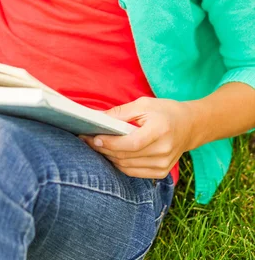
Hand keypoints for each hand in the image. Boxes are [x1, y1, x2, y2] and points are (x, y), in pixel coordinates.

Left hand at [78, 96, 194, 178]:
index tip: (94, 137)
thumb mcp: (144, 104)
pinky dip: (119, 164)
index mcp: (160, 130)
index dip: (111, 143)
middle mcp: (163, 151)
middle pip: (126, 156)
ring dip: (109, 157)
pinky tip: (110, 154)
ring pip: (127, 166)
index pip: (131, 143)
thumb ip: (121, 112)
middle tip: (86, 140)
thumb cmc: (165, 111)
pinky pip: (133, 172)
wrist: (190, 126)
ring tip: (96, 146)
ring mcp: (163, 165)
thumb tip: (97, 118)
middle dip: (104, 149)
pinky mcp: (161, 173)